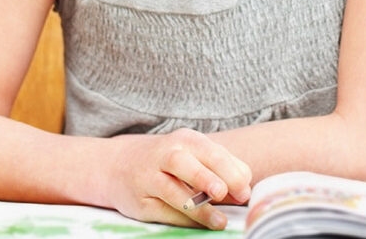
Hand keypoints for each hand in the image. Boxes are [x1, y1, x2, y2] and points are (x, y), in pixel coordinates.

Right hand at [103, 128, 251, 229]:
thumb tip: (245, 188)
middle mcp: (165, 155)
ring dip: (197, 207)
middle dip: (205, 177)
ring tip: (220, 221)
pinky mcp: (140, 201)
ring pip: (171, 190)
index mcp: (186, 140)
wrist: (119, 165)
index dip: (230, 172)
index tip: (245, 191)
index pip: (210, 151)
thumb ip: (223, 168)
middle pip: (183, 163)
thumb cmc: (171, 162)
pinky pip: (163, 211)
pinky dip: (183, 220)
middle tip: (224, 193)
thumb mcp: (195, 155)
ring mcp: (148, 177)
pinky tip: (200, 225)